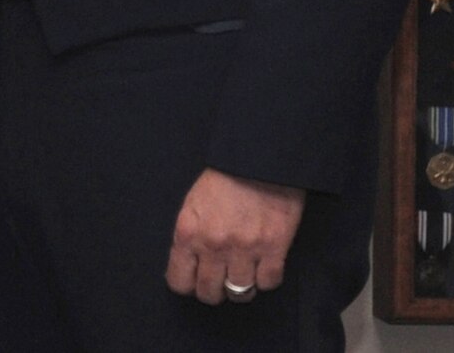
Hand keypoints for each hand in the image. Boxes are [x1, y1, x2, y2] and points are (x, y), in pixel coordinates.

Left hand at [165, 168, 305, 304]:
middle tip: (220, 281)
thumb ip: (191, 235)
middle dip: (213, 291)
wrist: (257, 159)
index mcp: (187, 232)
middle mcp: (213, 245)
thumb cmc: (223, 178)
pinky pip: (268, 283)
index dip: (187, 285)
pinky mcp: (274, 248)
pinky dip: (266, 279)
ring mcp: (244, 249)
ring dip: (241, 287)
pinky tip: (263, 266)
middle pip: (209, 292)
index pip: (179, 281)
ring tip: (243, 274)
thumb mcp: (193, 204)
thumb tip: (191, 263)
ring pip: (240, 292)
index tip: (194, 281)